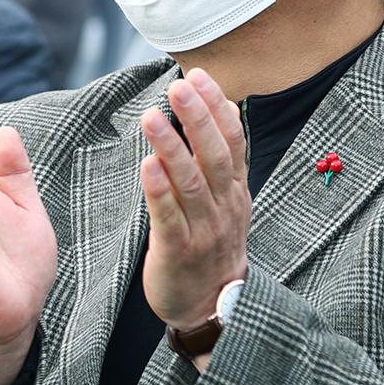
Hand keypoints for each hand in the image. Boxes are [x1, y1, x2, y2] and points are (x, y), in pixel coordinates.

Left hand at [140, 69, 249, 367]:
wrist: (211, 308)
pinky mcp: (179, 253)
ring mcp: (204, 231)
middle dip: (198, 118)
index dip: (217, 107)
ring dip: (172, 148)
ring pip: (191, 183)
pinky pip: (170, 218)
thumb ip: (219, 161)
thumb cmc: (210, 247)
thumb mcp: (225, 202)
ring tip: (153, 116)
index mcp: (236, 191)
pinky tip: (147, 166)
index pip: (233, 141)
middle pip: (215, 156)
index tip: (200, 76)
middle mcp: (224, 207)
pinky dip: (160, 191)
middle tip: (179, 85)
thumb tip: (217, 108)